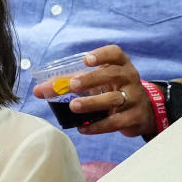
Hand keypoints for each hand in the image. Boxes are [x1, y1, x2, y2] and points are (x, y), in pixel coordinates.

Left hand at [32, 45, 155, 138]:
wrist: (143, 111)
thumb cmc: (112, 91)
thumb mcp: (97, 83)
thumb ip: (68, 84)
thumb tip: (38, 91)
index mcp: (120, 65)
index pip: (116, 54)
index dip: (102, 55)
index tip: (87, 60)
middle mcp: (129, 78)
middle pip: (113, 74)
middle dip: (91, 79)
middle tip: (72, 85)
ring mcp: (133, 98)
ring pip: (114, 99)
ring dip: (92, 102)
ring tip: (74, 106)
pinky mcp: (134, 117)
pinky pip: (115, 122)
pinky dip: (98, 126)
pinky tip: (83, 128)